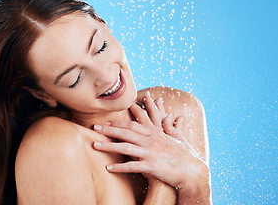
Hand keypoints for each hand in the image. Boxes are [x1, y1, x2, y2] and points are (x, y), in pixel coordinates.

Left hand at [93, 92, 208, 192]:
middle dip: (108, 129)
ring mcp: (150, 153)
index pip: (133, 124)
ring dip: (108, 146)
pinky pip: (132, 167)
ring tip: (95, 145)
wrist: (194, 172)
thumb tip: (173, 117)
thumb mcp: (179, 137)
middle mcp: (151, 141)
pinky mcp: (151, 166)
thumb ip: (173, 127)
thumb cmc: (187, 155)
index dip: (119, 122)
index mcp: (155, 133)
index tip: (107, 120)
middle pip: (125, 132)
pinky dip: (120, 167)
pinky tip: (108, 168)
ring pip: (125, 147)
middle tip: (94, 127)